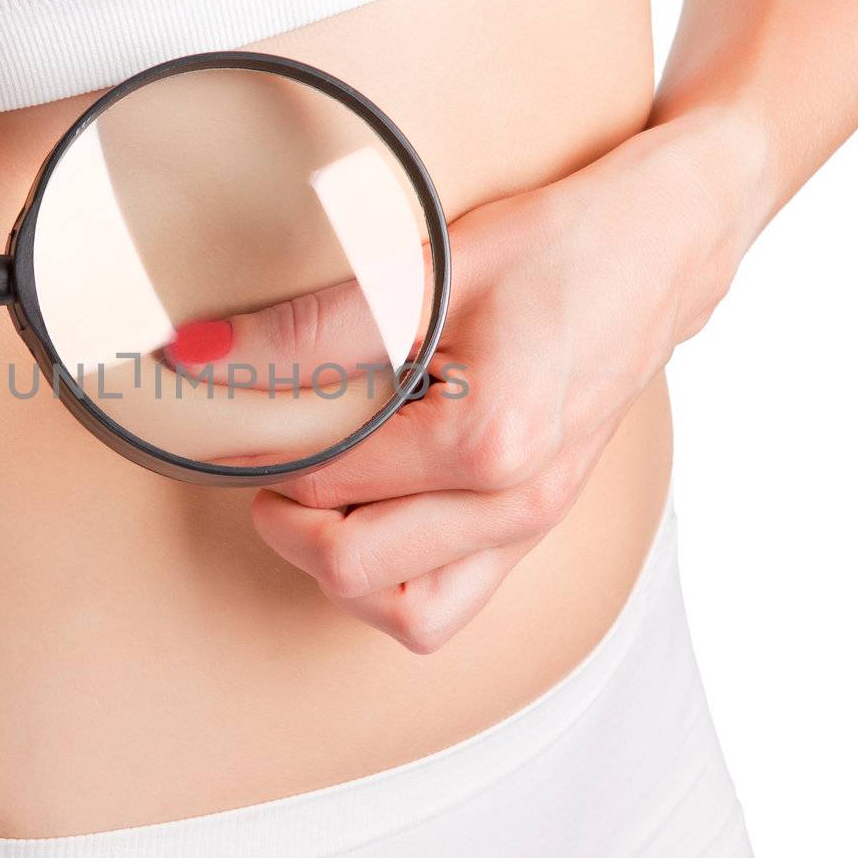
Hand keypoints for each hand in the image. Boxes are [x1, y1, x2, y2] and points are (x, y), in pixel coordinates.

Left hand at [204, 122, 745, 651]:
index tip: (228, 407)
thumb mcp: (429, 267)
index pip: (324, 479)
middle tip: (269, 448)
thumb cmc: (557, 245)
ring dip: (337, 566)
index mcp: (490, 437)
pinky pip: (445, 603)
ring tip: (316, 491)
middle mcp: (516, 501)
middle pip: (349, 565)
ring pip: (401, 612)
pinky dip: (390, 579)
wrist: (661, 251)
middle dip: (285, 514)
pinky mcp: (534, 531)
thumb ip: (312, 326)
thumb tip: (197, 354)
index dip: (255, 448)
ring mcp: (532, 526)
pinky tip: (370, 508)